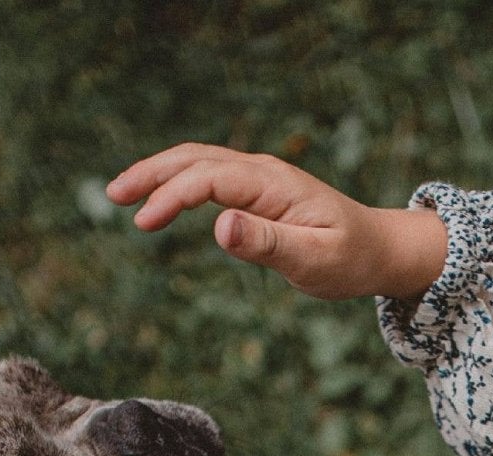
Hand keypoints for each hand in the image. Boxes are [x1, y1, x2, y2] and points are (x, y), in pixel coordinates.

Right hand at [105, 145, 448, 300]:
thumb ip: (267, 244)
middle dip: (152, 173)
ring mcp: (259, 177)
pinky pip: (211, 176)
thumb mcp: (312, 260)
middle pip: (195, 159)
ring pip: (199, 162)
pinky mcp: (258, 190)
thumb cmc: (349, 259)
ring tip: (124, 194)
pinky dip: (180, 181)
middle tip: (114, 195)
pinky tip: (161, 199)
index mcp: (273, 184)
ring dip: (159, 173)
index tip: (144, 223)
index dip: (172, 196)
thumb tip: (220, 225)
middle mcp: (262, 171)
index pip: (209, 179)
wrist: (377, 248)